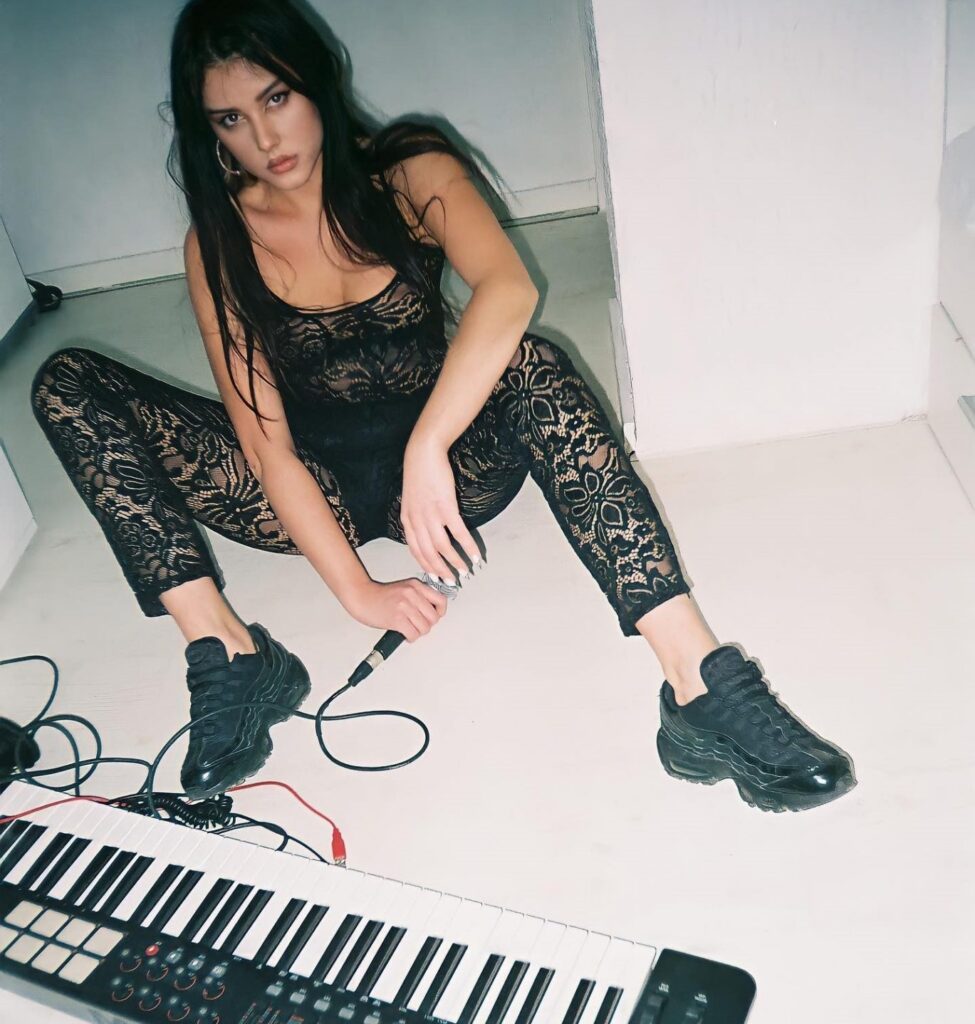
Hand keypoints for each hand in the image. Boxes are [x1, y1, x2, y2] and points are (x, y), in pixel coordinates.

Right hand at [344, 577, 448, 641]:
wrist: (362, 596)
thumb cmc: (381, 595)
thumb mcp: (404, 588)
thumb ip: (419, 596)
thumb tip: (433, 611)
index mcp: (416, 585)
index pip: (441, 600)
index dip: (440, 612)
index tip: (435, 616)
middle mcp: (412, 594)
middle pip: (434, 617)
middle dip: (427, 625)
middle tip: (418, 625)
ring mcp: (405, 606)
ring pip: (425, 628)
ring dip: (418, 632)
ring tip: (410, 629)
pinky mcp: (397, 619)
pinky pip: (414, 634)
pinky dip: (411, 638)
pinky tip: (405, 634)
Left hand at [401, 436, 481, 579]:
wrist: (423, 453)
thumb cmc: (420, 473)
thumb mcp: (411, 498)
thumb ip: (416, 516)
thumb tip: (426, 531)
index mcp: (407, 520)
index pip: (415, 550)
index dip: (426, 566)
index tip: (435, 576)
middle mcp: (417, 520)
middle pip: (428, 553)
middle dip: (440, 570)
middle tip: (451, 581)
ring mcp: (431, 514)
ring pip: (442, 547)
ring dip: (455, 562)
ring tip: (465, 571)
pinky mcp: (446, 506)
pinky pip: (459, 533)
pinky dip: (468, 546)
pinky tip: (475, 555)